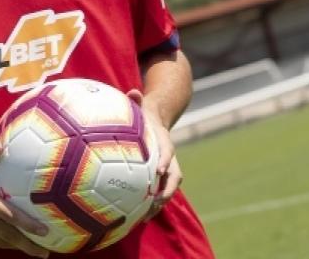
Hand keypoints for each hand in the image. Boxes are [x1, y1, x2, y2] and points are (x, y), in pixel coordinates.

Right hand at [0, 145, 49, 257]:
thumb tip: (1, 146)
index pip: (9, 215)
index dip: (27, 224)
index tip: (44, 231)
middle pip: (8, 234)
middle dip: (28, 245)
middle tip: (45, 253)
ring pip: (1, 241)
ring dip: (19, 247)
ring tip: (38, 252)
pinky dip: (5, 243)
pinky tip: (18, 244)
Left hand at [127, 89, 182, 218]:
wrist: (157, 120)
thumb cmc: (143, 114)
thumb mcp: (141, 105)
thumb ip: (137, 99)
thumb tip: (133, 91)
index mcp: (163, 141)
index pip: (168, 151)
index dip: (165, 160)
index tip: (160, 170)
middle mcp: (168, 157)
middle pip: (174, 176)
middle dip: (167, 190)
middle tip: (155, 202)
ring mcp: (166, 169)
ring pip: (168, 189)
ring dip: (159, 203)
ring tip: (144, 217)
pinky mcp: (158, 177)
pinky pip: (158, 192)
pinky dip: (150, 205)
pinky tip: (135, 217)